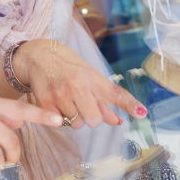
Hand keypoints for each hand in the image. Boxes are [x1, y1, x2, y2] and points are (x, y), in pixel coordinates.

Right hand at [14, 39, 146, 128]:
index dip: (130, 104)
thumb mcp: (87, 76)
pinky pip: (60, 123)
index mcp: (91, 76)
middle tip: (84, 106)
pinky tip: (56, 102)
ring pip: (76, 124)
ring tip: (66, 100)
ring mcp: (61, 94)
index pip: (115, 93)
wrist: (37, 56)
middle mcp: (77, 84)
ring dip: (74, 117)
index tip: (142, 113)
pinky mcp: (46, 102)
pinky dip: (59, 117)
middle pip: (94, 119)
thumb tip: (117, 121)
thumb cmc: (67, 66)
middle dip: (91, 118)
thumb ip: (102, 100)